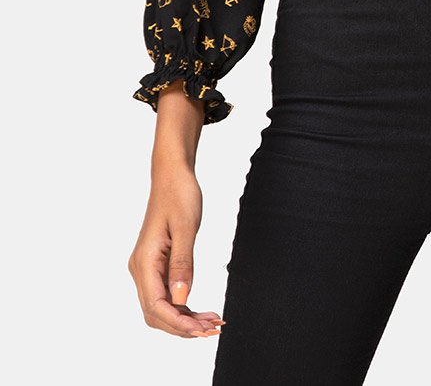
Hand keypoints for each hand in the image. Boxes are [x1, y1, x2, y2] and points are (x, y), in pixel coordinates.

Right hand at [128, 166, 224, 338]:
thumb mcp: (186, 227)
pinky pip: (165, 295)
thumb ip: (183, 263)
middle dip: (183, 326)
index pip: (156, 306)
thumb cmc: (179, 195)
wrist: (172, 176)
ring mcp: (146, 268)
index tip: (203, 329)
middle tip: (214, 328)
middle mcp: (140, 268)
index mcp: (144, 261)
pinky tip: (201, 309)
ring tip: (213, 321)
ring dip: (184, 319)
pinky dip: (183, 306)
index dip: (179, 323)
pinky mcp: (156, 265)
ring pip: (160, 307)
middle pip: (156, 313)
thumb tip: (182, 299)